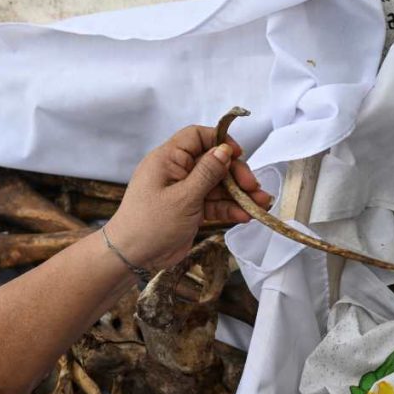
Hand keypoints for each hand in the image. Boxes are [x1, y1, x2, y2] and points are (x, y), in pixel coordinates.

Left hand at [104, 126, 270, 271]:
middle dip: (236, 174)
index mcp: (169, 159)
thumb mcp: (183, 197)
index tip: (238, 154)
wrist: (132, 257)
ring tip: (260, 204)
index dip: (219, 141)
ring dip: (239, 194)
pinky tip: (245, 216)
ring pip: (218, 185)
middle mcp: (178, 171)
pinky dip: (229, 209)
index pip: (197, 136)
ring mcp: (185, 191)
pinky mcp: (191, 209)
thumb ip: (207, 173)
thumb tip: (225, 150)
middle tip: (253, 187)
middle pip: (214, 162)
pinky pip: (214, 203)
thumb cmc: (151, 223)